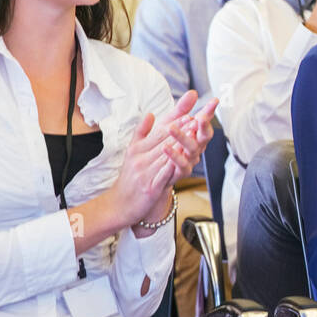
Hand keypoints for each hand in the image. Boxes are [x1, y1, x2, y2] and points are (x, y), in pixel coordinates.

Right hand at [110, 91, 217, 227]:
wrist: (120, 204)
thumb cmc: (129, 177)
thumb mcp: (131, 151)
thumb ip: (142, 132)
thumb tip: (150, 113)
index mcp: (137, 149)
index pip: (159, 133)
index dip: (175, 123)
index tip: (189, 113)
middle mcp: (140, 159)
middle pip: (164, 142)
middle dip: (181, 131)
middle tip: (197, 120)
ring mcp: (145, 173)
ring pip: (166, 157)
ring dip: (181, 146)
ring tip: (195, 137)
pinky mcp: (150, 188)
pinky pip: (164, 176)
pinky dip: (174, 168)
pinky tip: (185, 162)